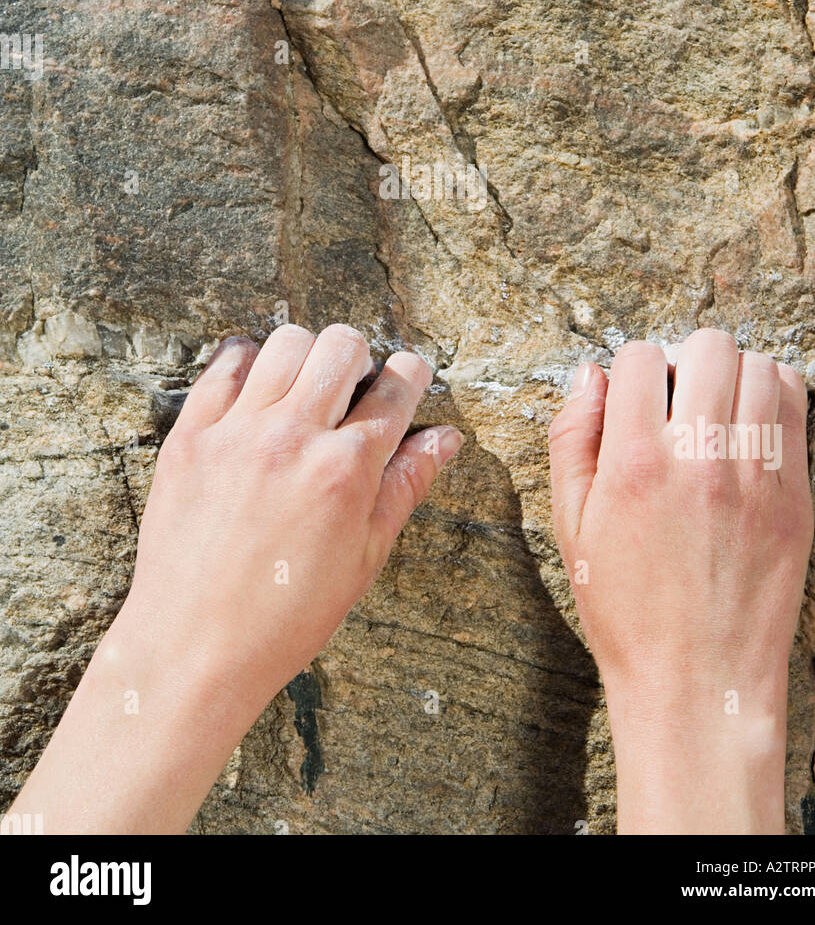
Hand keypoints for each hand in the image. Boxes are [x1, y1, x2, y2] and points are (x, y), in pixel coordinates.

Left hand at [11, 324, 461, 832]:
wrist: (195, 648)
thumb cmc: (288, 615)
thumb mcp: (365, 556)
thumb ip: (405, 486)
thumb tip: (446, 438)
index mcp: (347, 470)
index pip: (396, 388)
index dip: (410, 375)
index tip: (406, 377)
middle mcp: (294, 437)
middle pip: (342, 346)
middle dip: (359, 358)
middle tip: (350, 391)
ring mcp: (238, 432)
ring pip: (286, 341)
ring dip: (305, 356)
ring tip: (301, 392)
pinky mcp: (191, 435)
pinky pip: (225, 364)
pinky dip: (247, 364)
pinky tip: (255, 394)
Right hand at [549, 329, 812, 833]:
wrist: (698, 683)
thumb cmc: (626, 610)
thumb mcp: (572, 527)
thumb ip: (573, 440)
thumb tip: (590, 374)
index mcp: (634, 464)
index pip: (641, 357)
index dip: (633, 368)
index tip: (637, 396)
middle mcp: (699, 460)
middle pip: (709, 347)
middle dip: (688, 359)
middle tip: (681, 396)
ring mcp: (754, 477)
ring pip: (761, 367)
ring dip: (735, 374)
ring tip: (719, 409)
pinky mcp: (793, 497)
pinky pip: (796, 407)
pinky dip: (774, 397)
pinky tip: (750, 426)